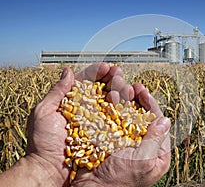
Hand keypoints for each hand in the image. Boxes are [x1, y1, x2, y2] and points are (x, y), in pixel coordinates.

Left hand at [25, 62, 121, 185]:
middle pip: (102, 90)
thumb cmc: (42, 143)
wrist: (50, 170)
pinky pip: (116, 121)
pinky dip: (124, 111)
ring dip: (121, 92)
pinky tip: (129, 103)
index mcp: (72, 103)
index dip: (96, 73)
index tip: (106, 66)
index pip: (86, 83)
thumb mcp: (44, 112)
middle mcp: (86, 111)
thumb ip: (57, 92)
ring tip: (126, 87)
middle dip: (112, 79)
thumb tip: (68, 71)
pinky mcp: (104, 136)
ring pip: (112, 103)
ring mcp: (96, 123)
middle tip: (118, 74)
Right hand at [71, 67, 170, 186]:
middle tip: (134, 87)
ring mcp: (127, 143)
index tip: (143, 92)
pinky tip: (110, 102)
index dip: (151, 105)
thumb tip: (165, 121)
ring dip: (126, 102)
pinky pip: (115, 122)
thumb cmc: (118, 181)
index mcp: (157, 154)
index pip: (159, 123)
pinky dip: (113, 111)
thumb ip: (155, 140)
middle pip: (144, 117)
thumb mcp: (142, 161)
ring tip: (121, 90)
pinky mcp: (113, 142)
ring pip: (130, 117)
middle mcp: (143, 147)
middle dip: (139, 100)